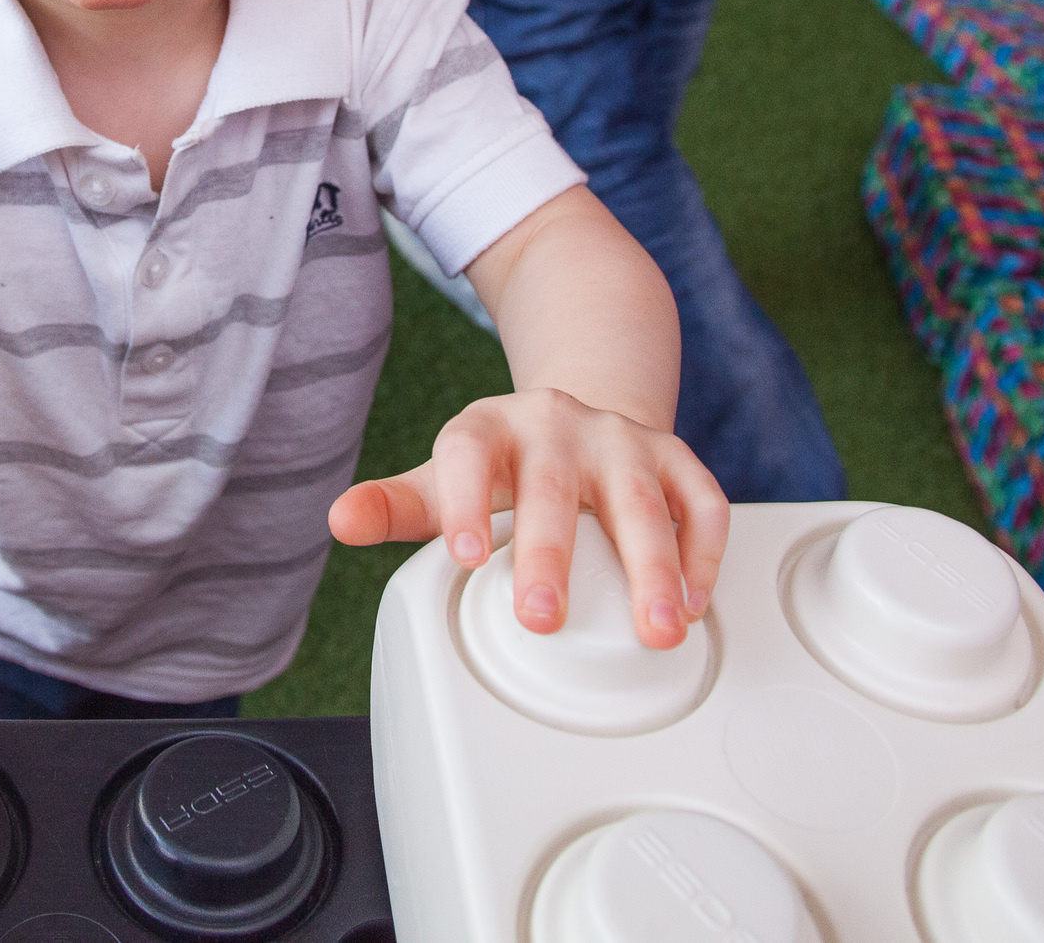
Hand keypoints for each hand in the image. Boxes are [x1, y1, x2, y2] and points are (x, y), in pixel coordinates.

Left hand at [328, 387, 728, 648]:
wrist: (577, 415)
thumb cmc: (503, 462)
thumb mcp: (442, 476)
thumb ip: (397, 505)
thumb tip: (340, 520)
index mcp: (490, 427)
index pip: (468, 451)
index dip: (464, 501)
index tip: (464, 556)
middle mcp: (557, 425)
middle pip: (553, 487)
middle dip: (551, 553)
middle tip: (542, 618)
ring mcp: (621, 441)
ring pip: (641, 501)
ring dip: (653, 567)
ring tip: (657, 628)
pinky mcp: (676, 459)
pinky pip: (701, 501)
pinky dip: (703, 551)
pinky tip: (697, 599)